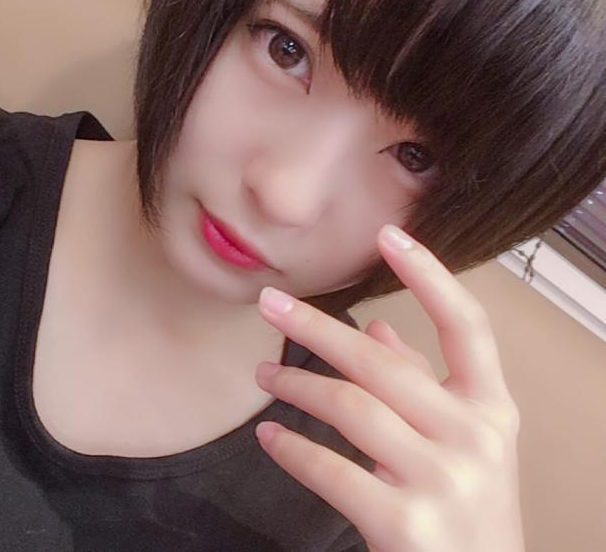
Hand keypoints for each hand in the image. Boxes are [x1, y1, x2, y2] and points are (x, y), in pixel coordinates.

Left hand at [253, 224, 525, 551]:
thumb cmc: (468, 508)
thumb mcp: (465, 442)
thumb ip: (428, 383)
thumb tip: (386, 327)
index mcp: (493, 409)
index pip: (467, 327)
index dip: (430, 275)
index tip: (388, 235)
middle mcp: (475, 437)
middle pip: (383, 363)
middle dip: (318, 328)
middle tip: (270, 304)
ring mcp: (444, 481)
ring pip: (351, 408)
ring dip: (296, 384)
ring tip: (264, 375)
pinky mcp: (405, 524)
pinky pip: (331, 469)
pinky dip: (292, 448)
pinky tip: (270, 436)